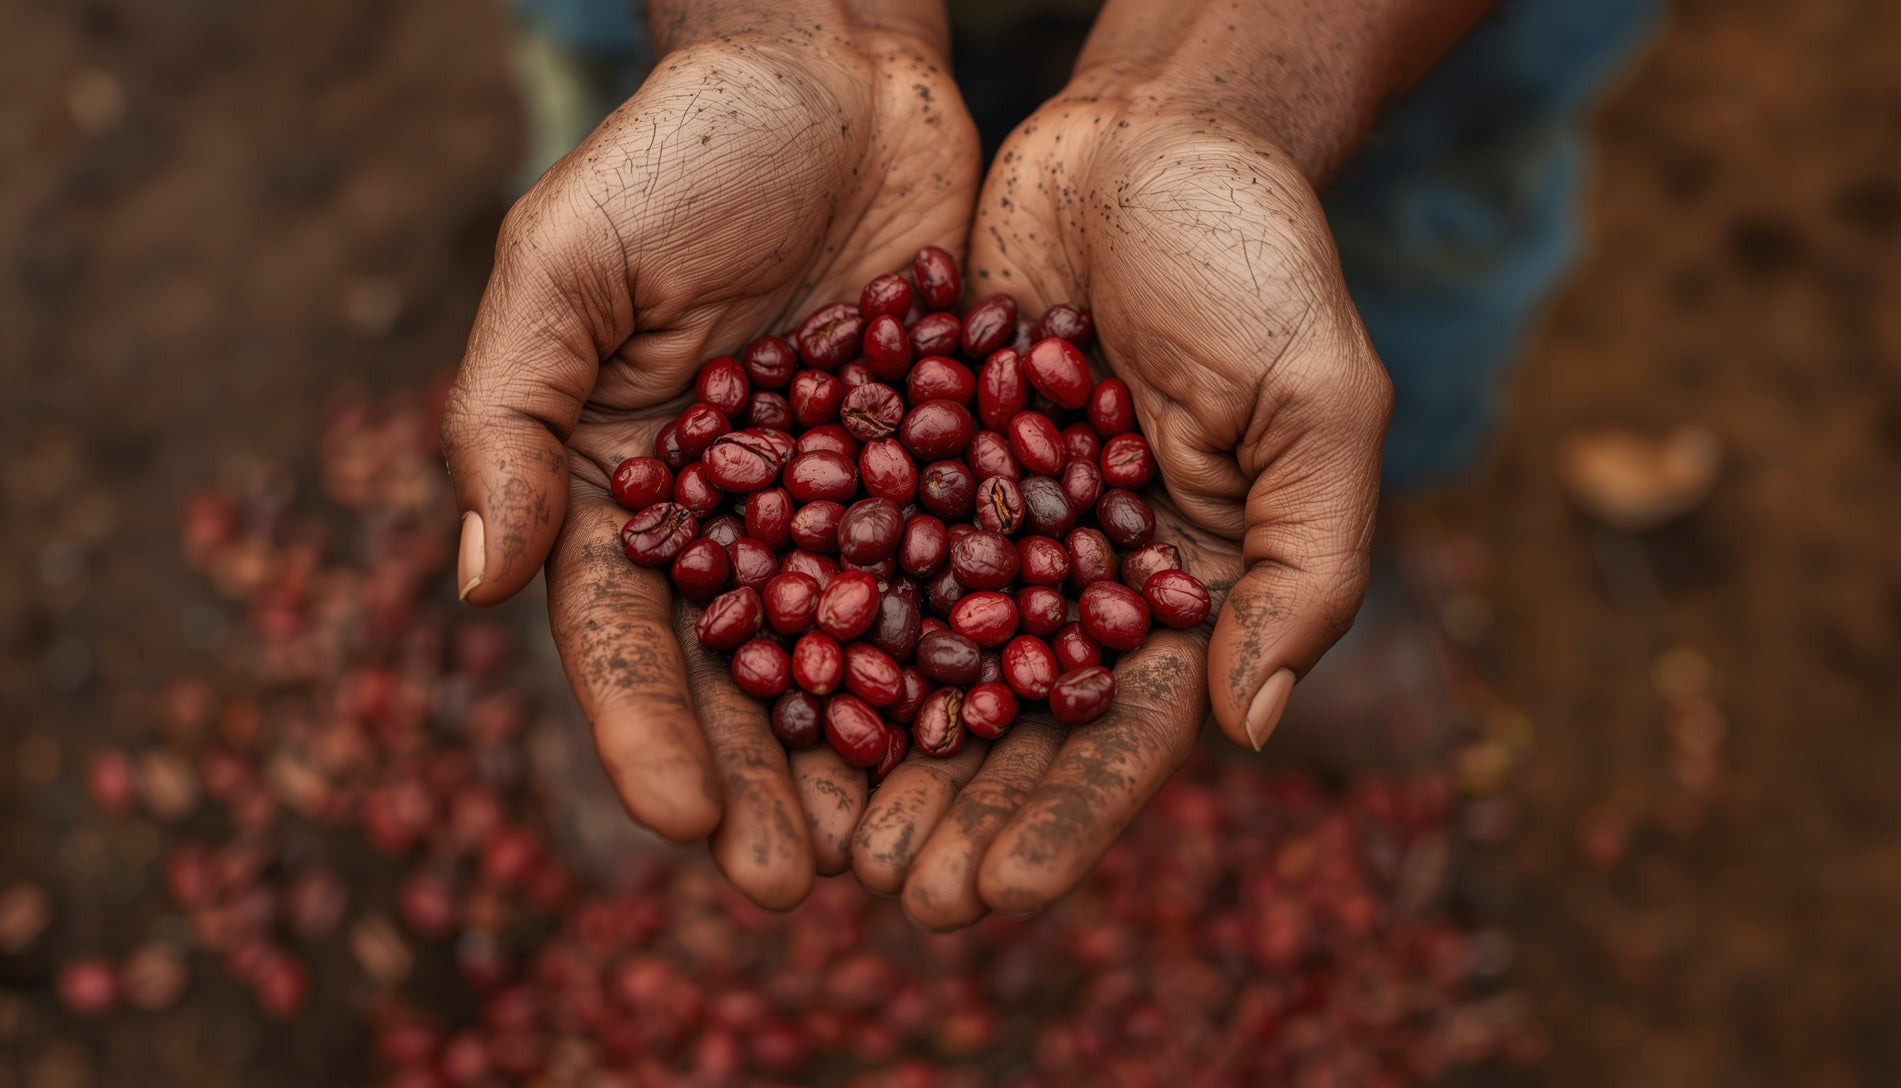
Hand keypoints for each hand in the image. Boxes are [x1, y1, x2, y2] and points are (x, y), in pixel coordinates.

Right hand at [440, 24, 977, 907]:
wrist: (836, 71)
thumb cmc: (679, 153)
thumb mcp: (565, 263)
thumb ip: (509, 414)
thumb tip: (480, 582)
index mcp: (624, 486)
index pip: (624, 635)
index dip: (647, 731)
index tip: (684, 822)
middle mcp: (735, 516)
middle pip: (743, 674)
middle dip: (763, 781)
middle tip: (798, 885)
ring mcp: (843, 501)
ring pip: (856, 650)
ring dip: (872, 755)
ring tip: (899, 848)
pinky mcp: (941, 467)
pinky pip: (959, 574)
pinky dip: (975, 655)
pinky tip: (1002, 730)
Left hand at [838, 90, 1391, 926]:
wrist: (1147, 134)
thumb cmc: (1257, 258)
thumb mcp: (1319, 403)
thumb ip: (1307, 562)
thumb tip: (1252, 726)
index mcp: (1178, 590)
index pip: (1120, 735)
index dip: (1062, 819)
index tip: (998, 894)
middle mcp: (1072, 574)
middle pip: (1004, 720)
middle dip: (951, 810)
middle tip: (885, 894)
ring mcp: (988, 520)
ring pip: (917, 656)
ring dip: (869, 748)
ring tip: (814, 825)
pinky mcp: (911, 457)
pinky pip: (852, 550)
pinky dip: (810, 619)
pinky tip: (758, 681)